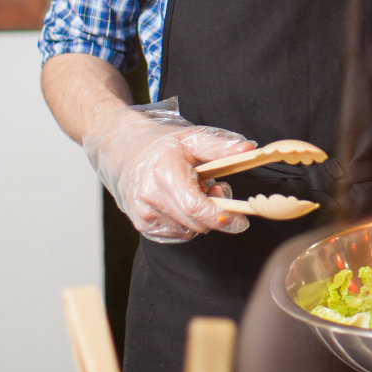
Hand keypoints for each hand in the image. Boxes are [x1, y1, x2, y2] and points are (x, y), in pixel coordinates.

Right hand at [83, 107, 254, 242]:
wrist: (122, 151)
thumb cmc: (161, 145)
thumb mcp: (192, 138)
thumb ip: (220, 146)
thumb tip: (249, 149)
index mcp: (163, 173)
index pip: (195, 207)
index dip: (221, 217)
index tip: (241, 221)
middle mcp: (149, 197)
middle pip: (196, 222)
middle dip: (215, 212)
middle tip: (214, 189)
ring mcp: (143, 214)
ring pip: (189, 230)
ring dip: (200, 216)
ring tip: (192, 191)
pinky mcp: (142, 225)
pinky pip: (177, 233)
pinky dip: (187, 221)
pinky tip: (181, 202)